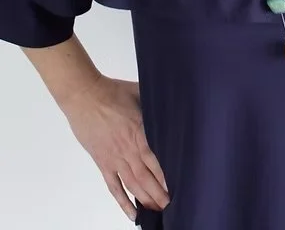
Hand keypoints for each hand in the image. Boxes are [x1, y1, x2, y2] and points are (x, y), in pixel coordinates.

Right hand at [61, 74, 169, 220]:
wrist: (85, 96)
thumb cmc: (112, 92)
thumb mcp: (141, 93)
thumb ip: (155, 104)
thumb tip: (171, 104)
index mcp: (139, 132)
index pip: (156, 160)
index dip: (167, 176)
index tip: (178, 187)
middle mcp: (128, 149)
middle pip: (146, 178)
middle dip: (159, 194)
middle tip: (170, 205)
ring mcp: (114, 158)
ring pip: (132, 185)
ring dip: (145, 200)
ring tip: (157, 211)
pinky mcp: (103, 162)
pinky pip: (114, 187)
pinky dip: (123, 201)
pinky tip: (132, 213)